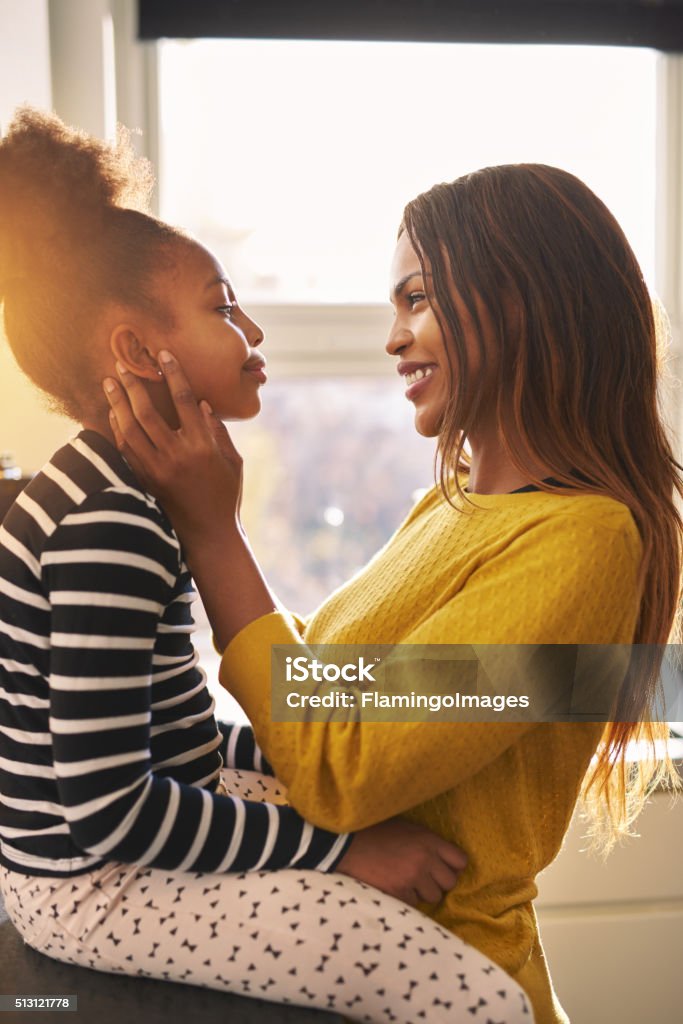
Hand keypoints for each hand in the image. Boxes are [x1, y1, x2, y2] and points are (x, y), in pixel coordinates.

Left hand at [103, 351, 242, 541]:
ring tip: (110, 382)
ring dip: (118, 403)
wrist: (210, 535)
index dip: (174, 374)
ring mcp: (158, 470)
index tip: (163, 355)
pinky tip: (113, 414)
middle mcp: (177, 456)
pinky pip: (126, 450)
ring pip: (130, 429)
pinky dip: (117, 429)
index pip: (184, 401)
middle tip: (123, 364)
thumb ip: (218, 431)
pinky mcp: (146, 481)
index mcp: (203, 446)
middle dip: (134, 385)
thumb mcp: (233, 462)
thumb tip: (202, 403)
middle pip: (148, 412)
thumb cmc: (227, 496)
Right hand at [336, 818, 466, 906]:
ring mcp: (412, 877)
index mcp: (429, 840)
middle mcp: (425, 859)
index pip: (460, 860)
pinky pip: (414, 903)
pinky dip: (406, 898)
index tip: (443, 867)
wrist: (347, 843)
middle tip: (424, 877)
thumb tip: (443, 858)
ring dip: (423, 891)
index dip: (452, 866)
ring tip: (407, 881)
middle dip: (438, 881)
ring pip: (433, 896)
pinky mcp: (399, 892)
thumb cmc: (377, 832)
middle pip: (450, 882)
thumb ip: (427, 843)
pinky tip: (394, 885)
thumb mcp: (407, 829)